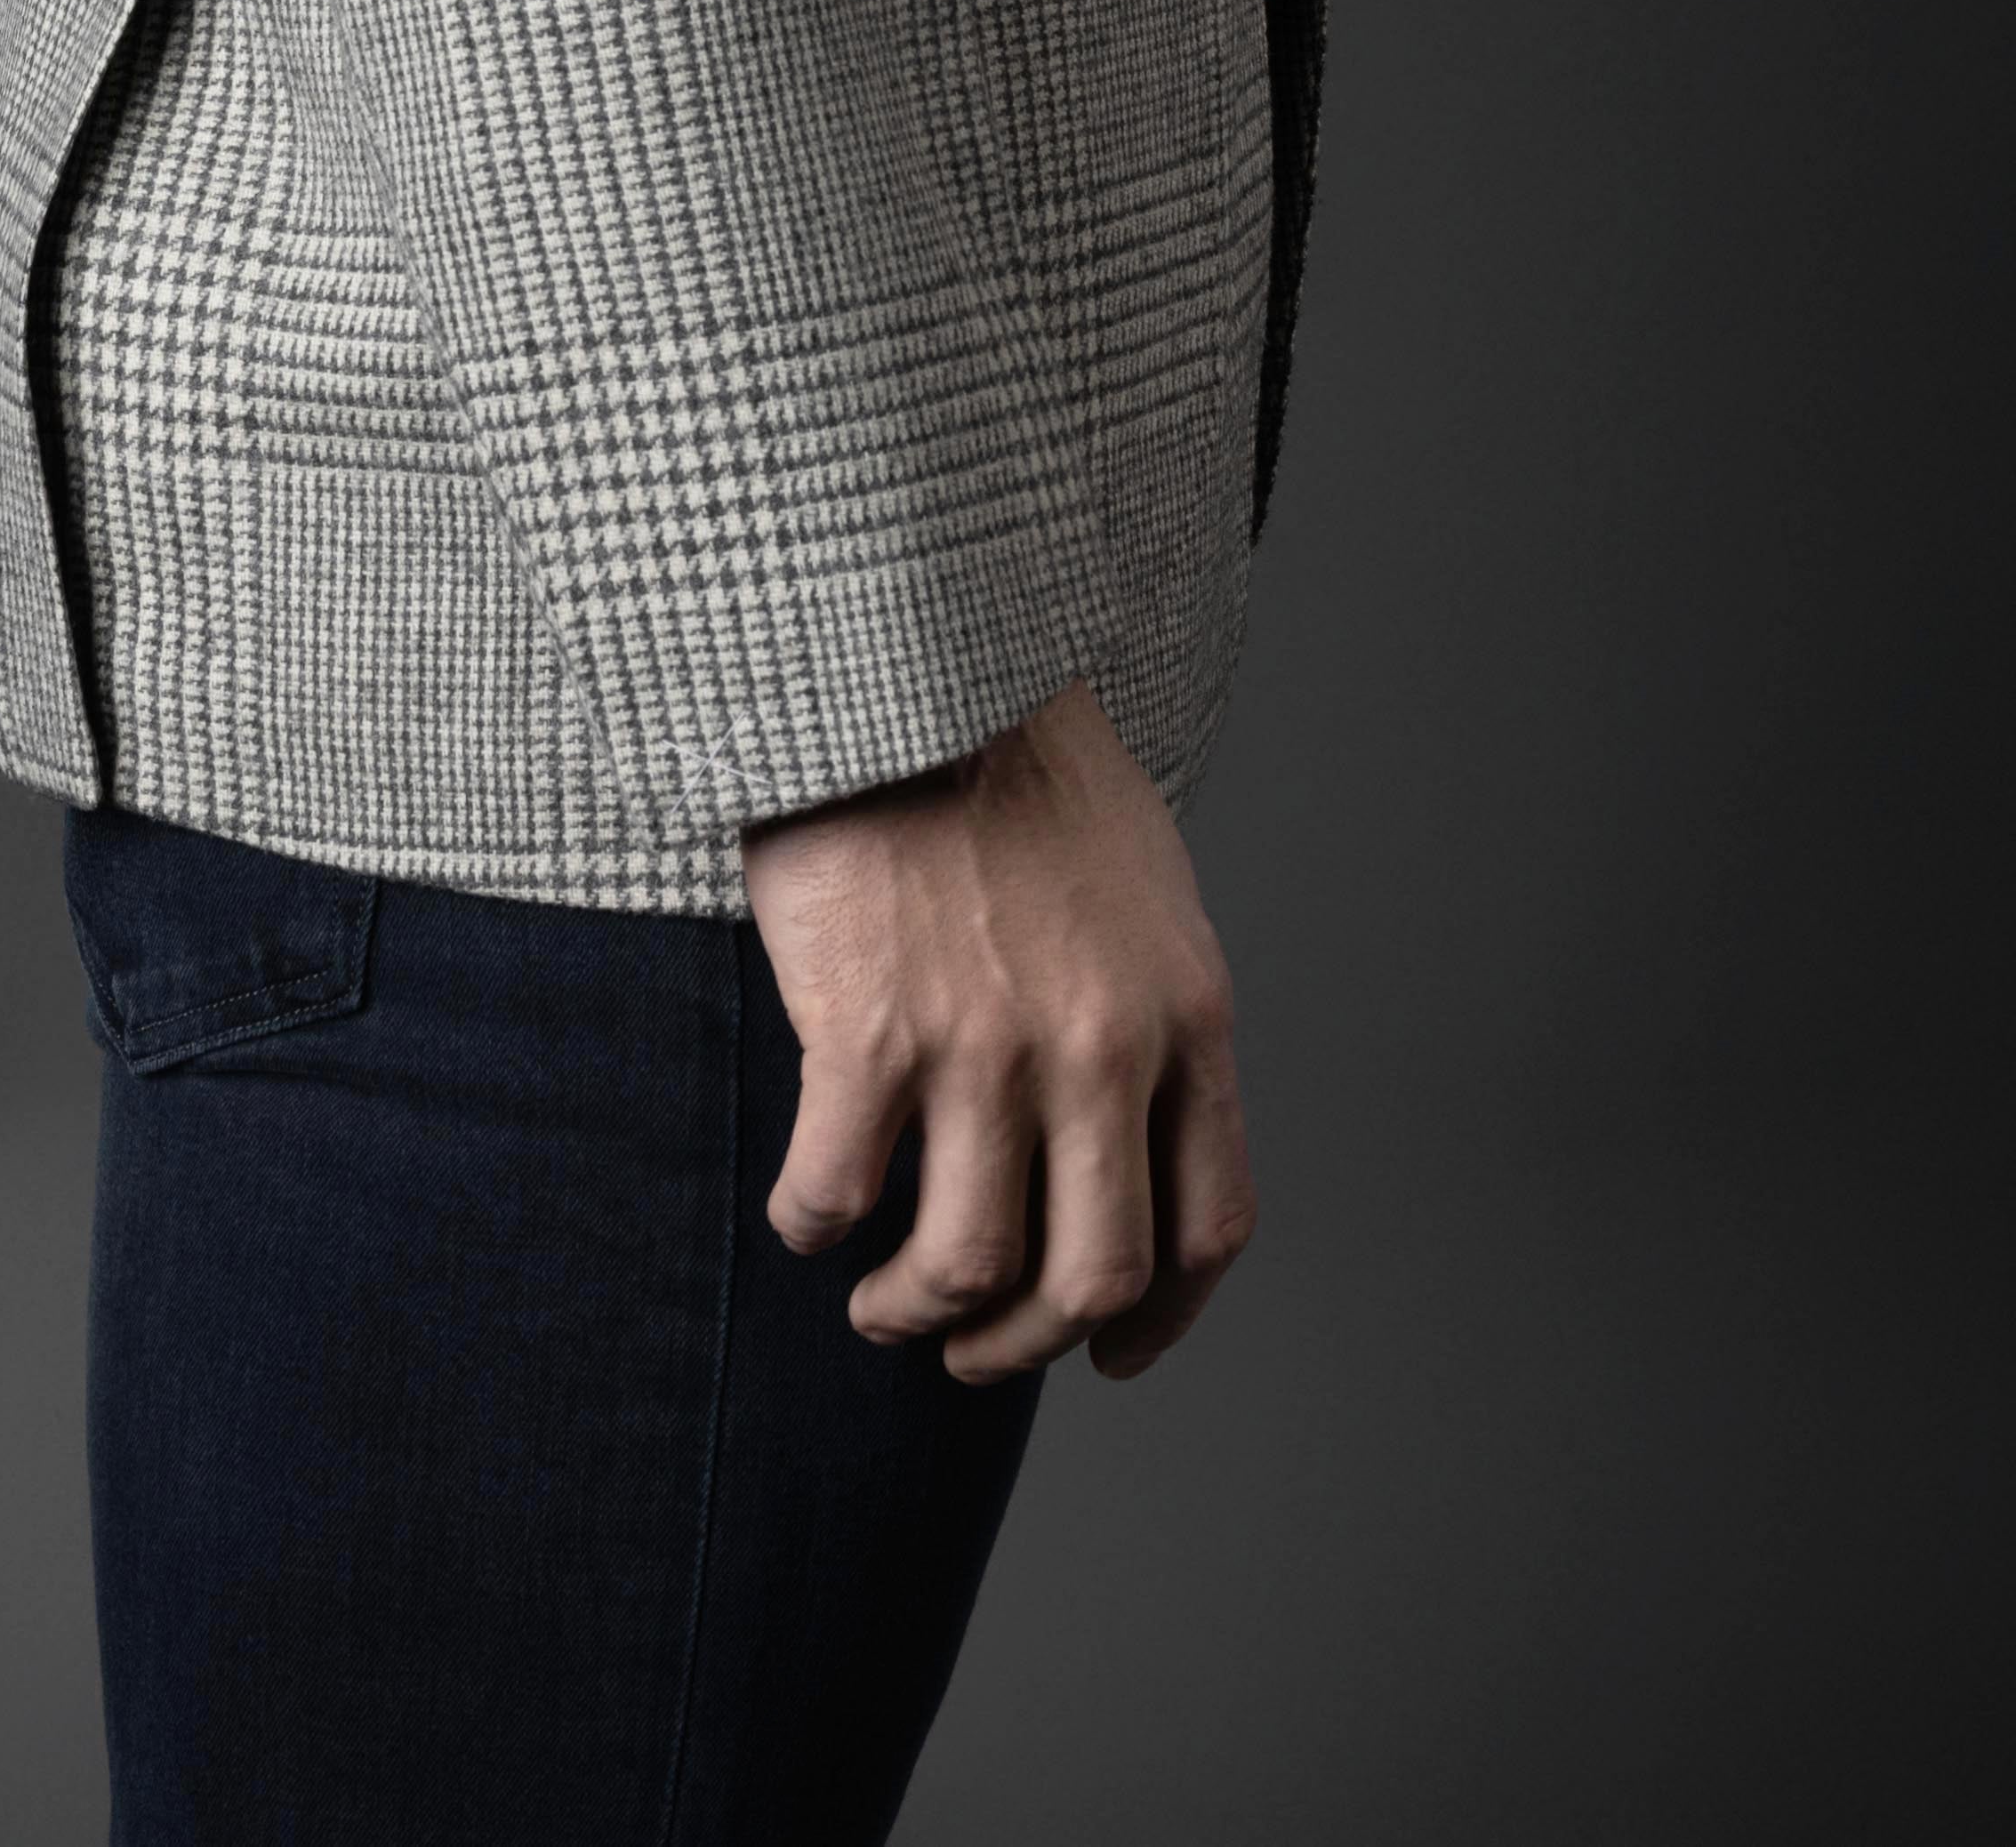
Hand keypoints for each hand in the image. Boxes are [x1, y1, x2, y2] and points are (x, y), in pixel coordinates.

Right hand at [739, 675, 1254, 1382]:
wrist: (910, 666)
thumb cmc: (1018, 762)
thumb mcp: (1143, 887)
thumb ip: (1149, 1012)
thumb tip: (1125, 1137)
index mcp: (1186, 1013)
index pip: (1209, 1222)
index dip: (1162, 1317)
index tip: (1112, 1349)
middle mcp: (1102, 1048)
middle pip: (1091, 1278)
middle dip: (1026, 1345)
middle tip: (970, 1351)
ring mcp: (987, 1048)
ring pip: (966, 1269)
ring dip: (915, 1314)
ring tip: (880, 1303)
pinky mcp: (869, 1034)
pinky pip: (837, 1196)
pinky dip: (817, 1227)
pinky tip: (806, 1208)